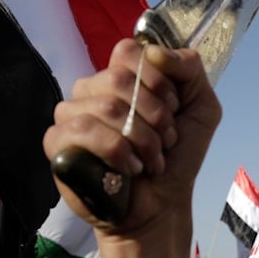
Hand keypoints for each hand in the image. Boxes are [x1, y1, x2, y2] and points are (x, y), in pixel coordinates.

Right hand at [43, 40, 220, 257]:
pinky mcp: (57, 144)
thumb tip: (154, 51)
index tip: (173, 108)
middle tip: (166, 140)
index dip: (157, 79)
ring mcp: (71, 115)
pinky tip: (130, 168)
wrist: (162, 205)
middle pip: (120, 77)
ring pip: (105, 105)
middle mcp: (93, 91)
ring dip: (142, 137)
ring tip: (152, 159)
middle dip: (156, 114)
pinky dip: (116, 150)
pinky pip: (81, 130)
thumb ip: (189, 69)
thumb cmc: (177, 157)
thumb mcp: (201, 107)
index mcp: (123, 77)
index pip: (128, 51)